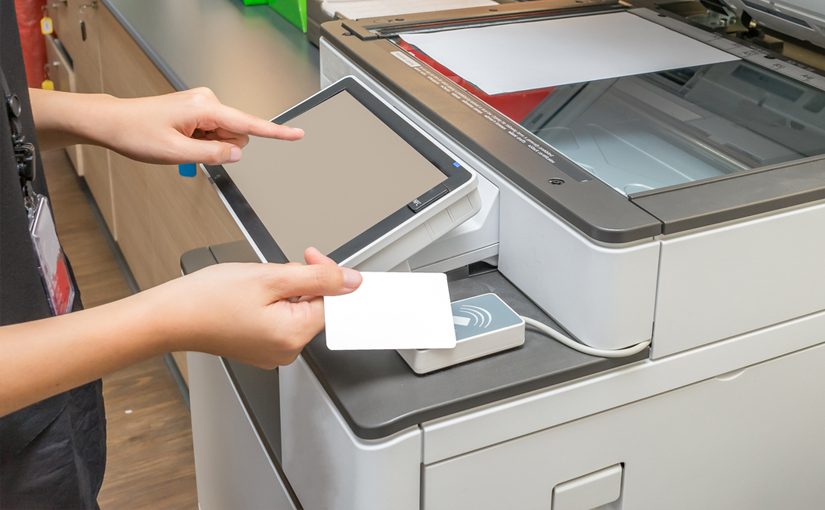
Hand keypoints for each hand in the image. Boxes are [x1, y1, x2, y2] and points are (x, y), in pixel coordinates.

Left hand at [101, 87, 302, 164]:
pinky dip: (202, 142)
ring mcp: (203, 105)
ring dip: (209, 146)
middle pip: (237, 134)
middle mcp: (208, 101)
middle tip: (190, 149)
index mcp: (205, 107)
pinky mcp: (198, 110)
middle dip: (221, 148)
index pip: (249, 124)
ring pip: (225, 136)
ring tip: (182, 143)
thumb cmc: (137, 133)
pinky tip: (181, 139)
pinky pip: (213, 133)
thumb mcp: (177, 153)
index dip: (276, 132)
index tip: (297, 134)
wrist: (114, 122)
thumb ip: (213, 155)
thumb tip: (237, 153)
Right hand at [144, 247, 359, 367]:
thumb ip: (318, 278)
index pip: (333, 302)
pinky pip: (280, 319)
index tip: (312, 259)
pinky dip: (273, 302)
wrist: (169, 317)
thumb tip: (350, 281)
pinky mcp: (260, 347)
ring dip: (286, 289)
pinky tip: (252, 295)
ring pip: (297, 310)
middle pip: (316, 306)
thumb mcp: (271, 277)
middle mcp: (287, 350)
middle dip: (302, 281)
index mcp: (294, 335)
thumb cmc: (208, 299)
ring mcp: (273, 352)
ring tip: (256, 283)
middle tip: (274, 270)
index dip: (326, 275)